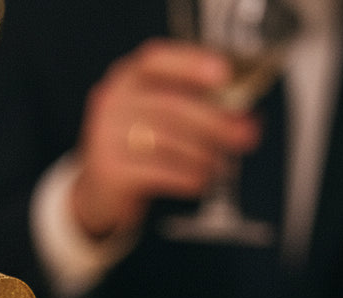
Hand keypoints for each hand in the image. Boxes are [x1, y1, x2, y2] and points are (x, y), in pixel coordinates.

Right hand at [69, 40, 259, 239]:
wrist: (99, 192)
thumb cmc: (137, 150)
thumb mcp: (157, 119)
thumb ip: (194, 108)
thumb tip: (243, 118)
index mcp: (126, 79)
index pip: (156, 60)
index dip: (191, 64)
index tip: (223, 75)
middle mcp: (111, 103)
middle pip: (171, 105)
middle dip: (215, 122)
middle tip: (244, 136)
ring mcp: (105, 137)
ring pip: (167, 140)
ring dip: (203, 155)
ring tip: (221, 165)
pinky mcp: (109, 170)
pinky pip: (158, 171)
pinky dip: (186, 177)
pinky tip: (200, 181)